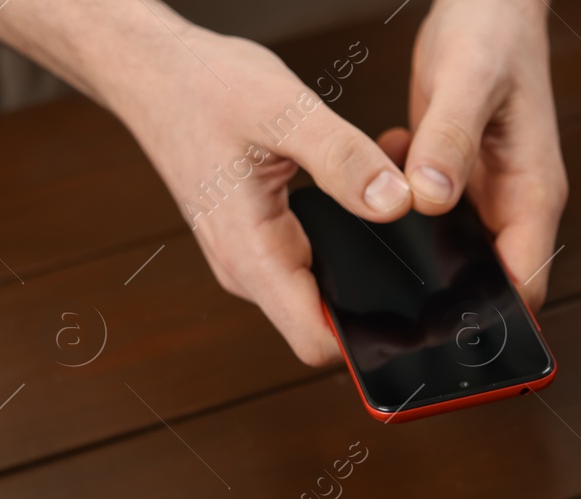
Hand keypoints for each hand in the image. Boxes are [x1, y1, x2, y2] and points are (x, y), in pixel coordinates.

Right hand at [101, 25, 412, 366]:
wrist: (153, 73)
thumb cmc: (202, 87)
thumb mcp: (283, 110)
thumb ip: (343, 159)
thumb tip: (398, 203)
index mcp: (251, 254)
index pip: (316, 342)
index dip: (369, 343)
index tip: (418, 316)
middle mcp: (250, 270)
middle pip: (330, 325)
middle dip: (381, 299)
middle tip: (427, 253)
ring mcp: (254, 259)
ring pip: (326, 294)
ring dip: (369, 266)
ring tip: (403, 215)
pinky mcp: (262, 242)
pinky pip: (316, 263)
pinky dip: (349, 240)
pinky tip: (372, 200)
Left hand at [387, 0, 565, 306]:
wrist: (486, 4)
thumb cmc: (492, 36)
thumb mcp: (466, 84)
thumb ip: (449, 142)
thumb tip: (430, 199)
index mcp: (532, 195)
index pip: (524, 287)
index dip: (491, 321)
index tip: (441, 338)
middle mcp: (513, 205)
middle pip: (489, 284)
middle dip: (447, 304)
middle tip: (390, 317)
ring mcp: (485, 196)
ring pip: (455, 258)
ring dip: (418, 263)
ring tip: (370, 265)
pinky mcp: (456, 182)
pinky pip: (431, 224)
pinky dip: (401, 222)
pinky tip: (369, 206)